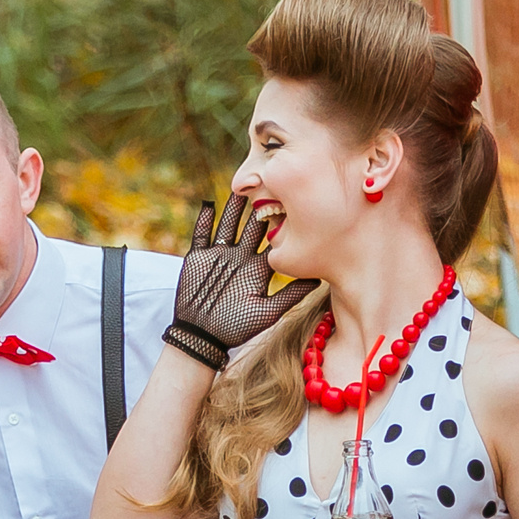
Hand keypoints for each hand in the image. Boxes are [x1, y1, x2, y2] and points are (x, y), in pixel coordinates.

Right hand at [163, 197, 322, 369]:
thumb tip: (320, 278)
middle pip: (251, 225)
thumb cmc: (236, 327)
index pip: (272, 239)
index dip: (282, 222)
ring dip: (233, 207)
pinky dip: (204, 219)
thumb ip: (292, 294)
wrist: (202, 337)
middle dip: (260, 206)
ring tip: (241, 186)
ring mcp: (219, 255)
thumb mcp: (269, 311)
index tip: (295, 202)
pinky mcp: (198, 257)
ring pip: (228, 224)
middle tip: (272, 182)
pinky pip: (201, 233)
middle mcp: (240, 257)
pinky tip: (209, 202)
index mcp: (257, 268)